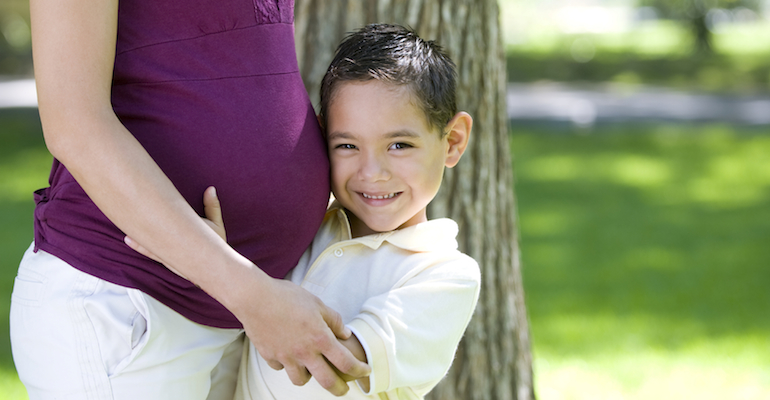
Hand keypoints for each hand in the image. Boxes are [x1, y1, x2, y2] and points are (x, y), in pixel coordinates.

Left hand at [124, 186, 224, 268]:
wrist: (217, 268)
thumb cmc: (216, 244)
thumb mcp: (217, 225)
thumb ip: (213, 206)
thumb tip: (210, 188)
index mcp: (187, 235)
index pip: (171, 222)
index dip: (155, 213)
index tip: (144, 204)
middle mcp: (177, 247)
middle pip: (156, 236)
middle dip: (142, 225)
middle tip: (126, 217)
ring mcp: (171, 256)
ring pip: (150, 246)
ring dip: (138, 238)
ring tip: (125, 233)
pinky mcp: (168, 261)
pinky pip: (151, 253)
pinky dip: (140, 247)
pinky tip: (129, 240)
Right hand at [237, 278, 370, 395]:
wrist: (254, 297)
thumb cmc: (287, 296)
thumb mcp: (316, 303)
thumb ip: (333, 320)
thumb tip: (345, 334)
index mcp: (320, 338)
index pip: (346, 362)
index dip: (359, 369)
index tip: (364, 370)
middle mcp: (304, 352)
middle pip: (327, 381)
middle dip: (339, 389)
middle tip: (343, 389)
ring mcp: (286, 357)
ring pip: (301, 380)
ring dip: (309, 377)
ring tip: (311, 369)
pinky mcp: (269, 356)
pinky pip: (281, 367)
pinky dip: (286, 364)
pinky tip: (287, 354)